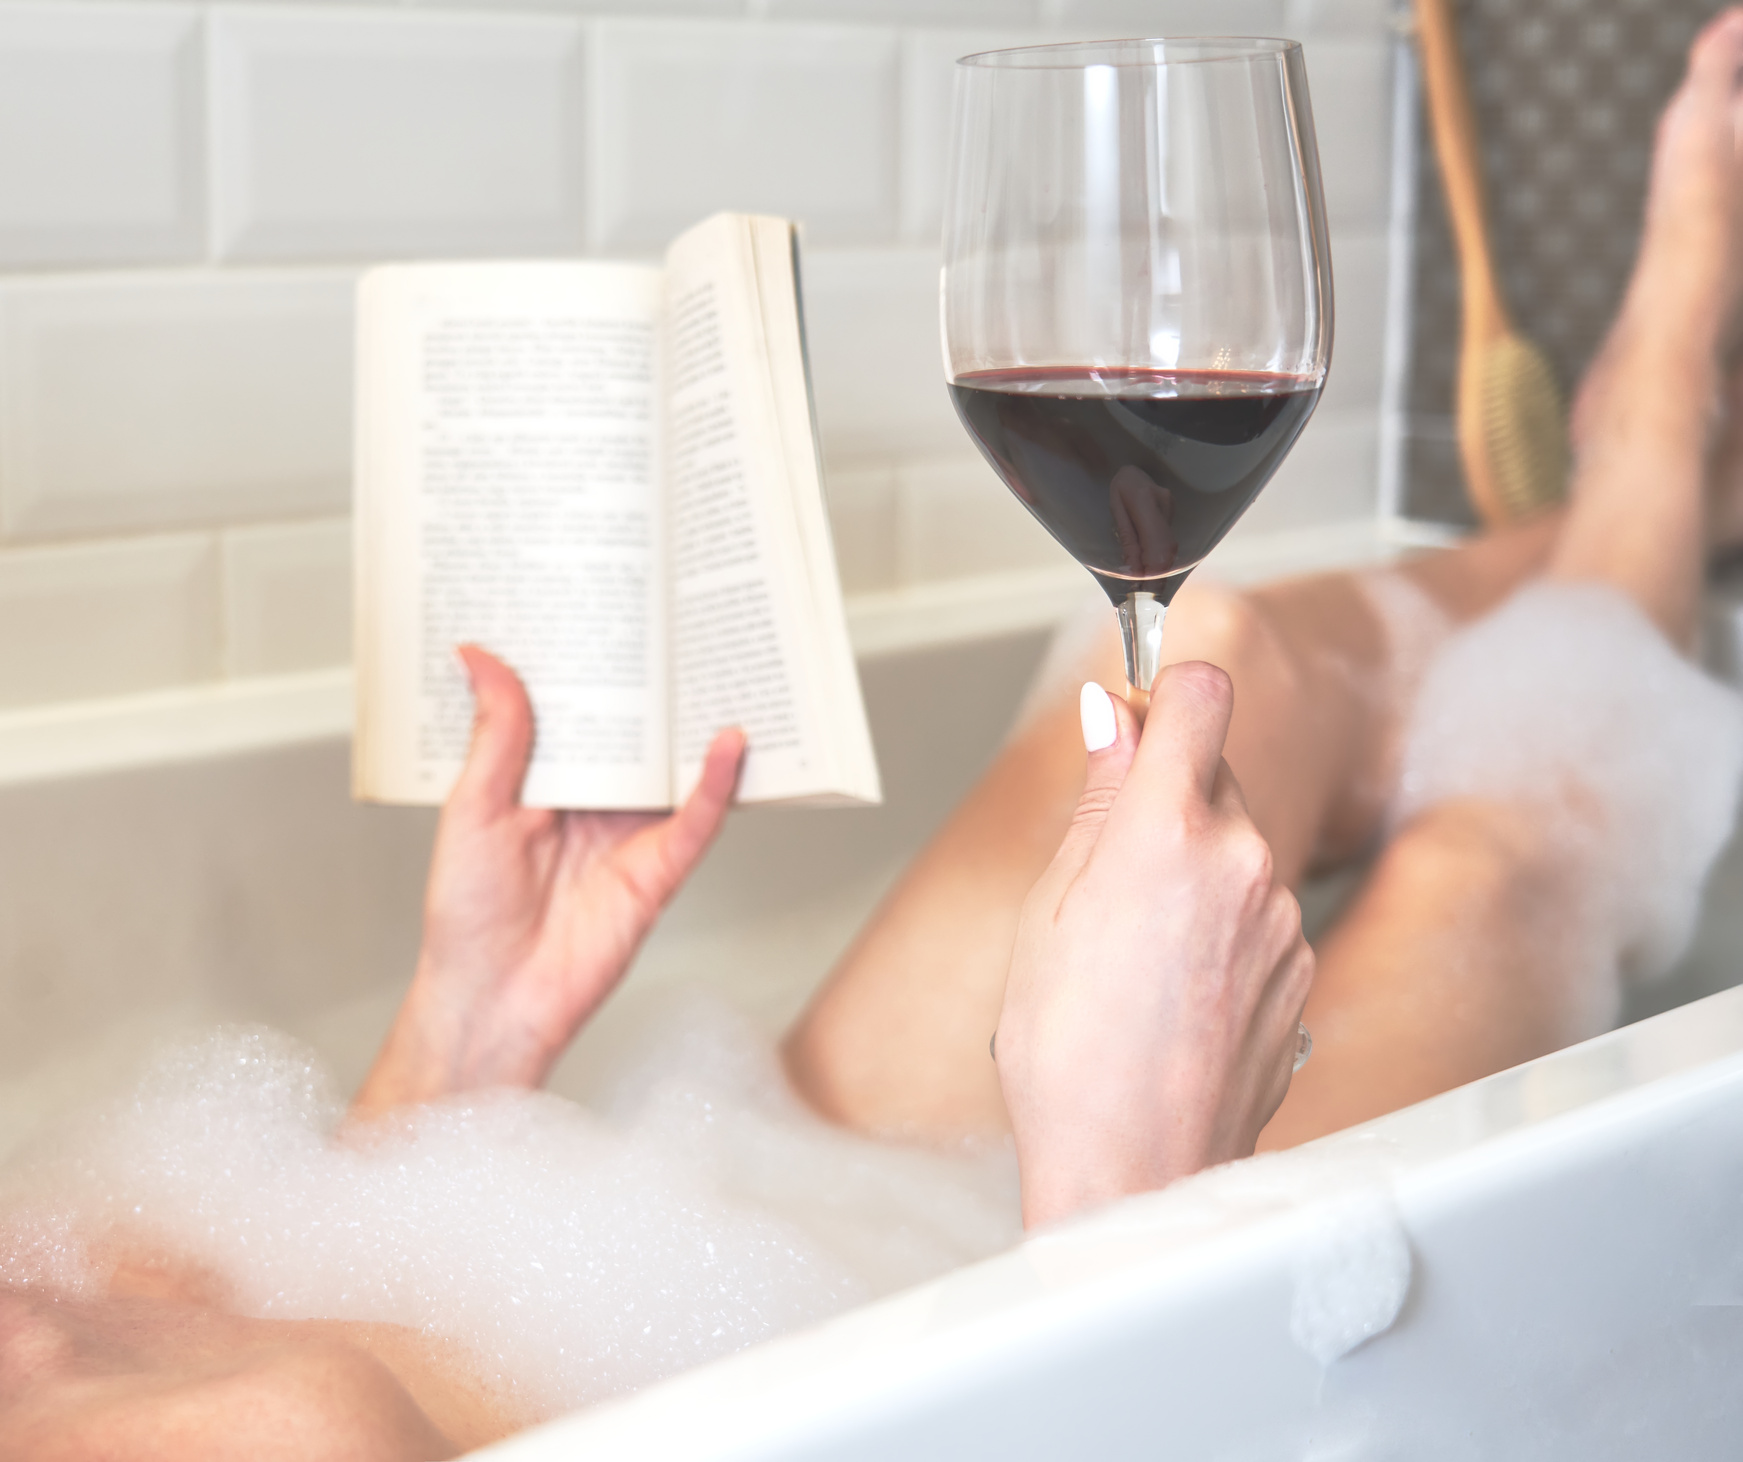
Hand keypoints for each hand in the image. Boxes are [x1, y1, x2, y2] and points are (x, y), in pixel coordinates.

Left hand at [352, 646, 743, 1117]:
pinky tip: (730, 745)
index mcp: (545, 781)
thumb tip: (481, 658)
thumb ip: (495, 735)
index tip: (599, 605)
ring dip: (696, 723)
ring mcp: (629, 834)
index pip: (578, 709)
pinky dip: (718, 783)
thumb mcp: (471, 809)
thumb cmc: (467, 918)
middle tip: (672, 616)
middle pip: (634, 731)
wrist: (490, 1000)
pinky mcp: (657, 871)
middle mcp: (593, 803)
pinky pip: (696, 821)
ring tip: (719, 665)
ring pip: (673, 767)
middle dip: (653, 682)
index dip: (589, 664)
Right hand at [995, 663, 1312, 1228]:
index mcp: (1168, 832)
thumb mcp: (1049, 907)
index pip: (1202, 693)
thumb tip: (1109, 718)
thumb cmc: (1069, 1052)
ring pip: (1238, 845)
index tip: (1138, 713)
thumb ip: (1097, 799)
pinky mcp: (1302, 966)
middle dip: (1168, 794)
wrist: (1136, 1168)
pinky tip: (1175, 987)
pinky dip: (1223, 924)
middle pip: (1216, 772)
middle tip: (1109, 868)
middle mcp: (1244, 860)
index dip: (1167, 689)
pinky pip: (1260, 908)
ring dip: (1196, 865)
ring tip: (1136, 951)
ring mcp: (1283, 917)